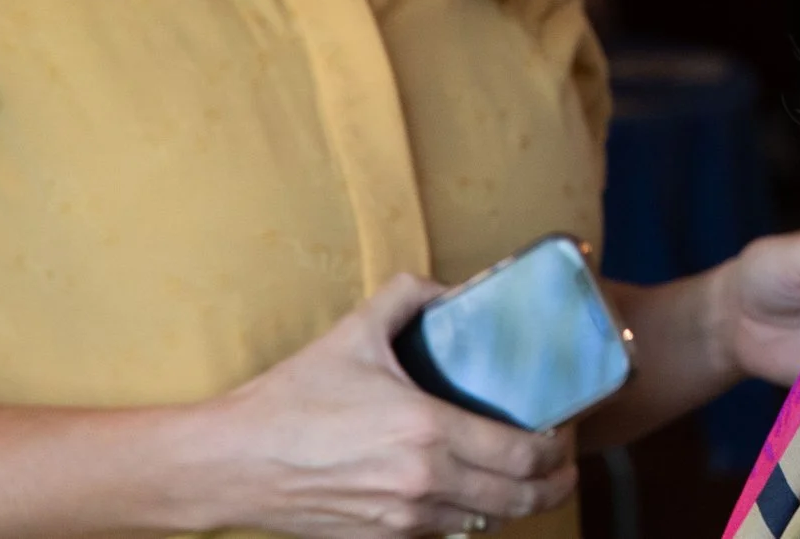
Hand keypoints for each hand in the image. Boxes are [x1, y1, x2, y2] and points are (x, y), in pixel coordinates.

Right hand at [192, 275, 576, 538]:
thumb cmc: (293, 397)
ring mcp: (403, 520)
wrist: (233, 462)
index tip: (566, 434)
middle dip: (552, 484)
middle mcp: (424, 483)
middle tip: (564, 466)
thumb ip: (409, 297)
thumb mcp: (355, 332)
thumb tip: (450, 287)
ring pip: (485, 524)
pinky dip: (467, 519)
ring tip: (526, 482)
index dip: (557, 450)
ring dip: (514, 506)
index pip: (522, 454)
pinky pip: (444, 536)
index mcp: (428, 431)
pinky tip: (472, 497)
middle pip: (518, 499)